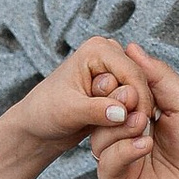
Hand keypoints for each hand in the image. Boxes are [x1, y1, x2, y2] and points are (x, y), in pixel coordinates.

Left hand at [9, 40, 152, 159]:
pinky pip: (135, 101)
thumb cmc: (45, 113)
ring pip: (139, 93)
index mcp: (97, 49)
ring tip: (115, 130)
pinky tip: (118, 129)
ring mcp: (113, 69)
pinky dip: (130, 116)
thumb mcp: (70, 112)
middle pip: (140, 81)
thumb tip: (122, 112)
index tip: (140, 125)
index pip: (132, 73)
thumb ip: (97, 111)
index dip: (140, 100)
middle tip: (123, 130)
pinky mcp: (115, 85)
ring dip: (132, 113)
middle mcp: (109, 54)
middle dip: (135, 107)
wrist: (38, 126)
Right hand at [85, 44, 178, 178]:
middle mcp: (129, 142)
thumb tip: (132, 48)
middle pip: (103, 116)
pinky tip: (145, 146)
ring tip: (143, 124)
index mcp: (144, 121)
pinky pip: (106, 165)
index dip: (119, 85)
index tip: (130, 79)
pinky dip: (122, 151)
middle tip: (134, 99)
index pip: (117, 96)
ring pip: (99, 138)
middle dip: (116, 103)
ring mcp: (123, 166)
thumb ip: (160, 77)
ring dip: (119, 127)